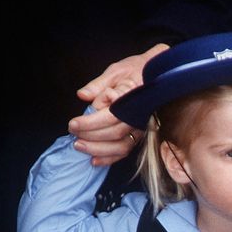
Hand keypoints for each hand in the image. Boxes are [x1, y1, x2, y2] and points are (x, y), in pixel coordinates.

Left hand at [68, 43, 168, 166]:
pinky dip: (109, 159)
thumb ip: (98, 84)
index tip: (73, 124)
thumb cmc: (136, 70)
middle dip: (90, 136)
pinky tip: (94, 160)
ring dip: (98, 150)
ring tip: (79, 146)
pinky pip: (125, 152)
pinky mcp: (138, 136)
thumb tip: (83, 95)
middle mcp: (138, 118)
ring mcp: (140, 129)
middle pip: (114, 134)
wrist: (158, 75)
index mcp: (132, 100)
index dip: (90, 123)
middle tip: (73, 134)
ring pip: (120, 146)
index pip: (110, 116)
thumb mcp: (116, 71)